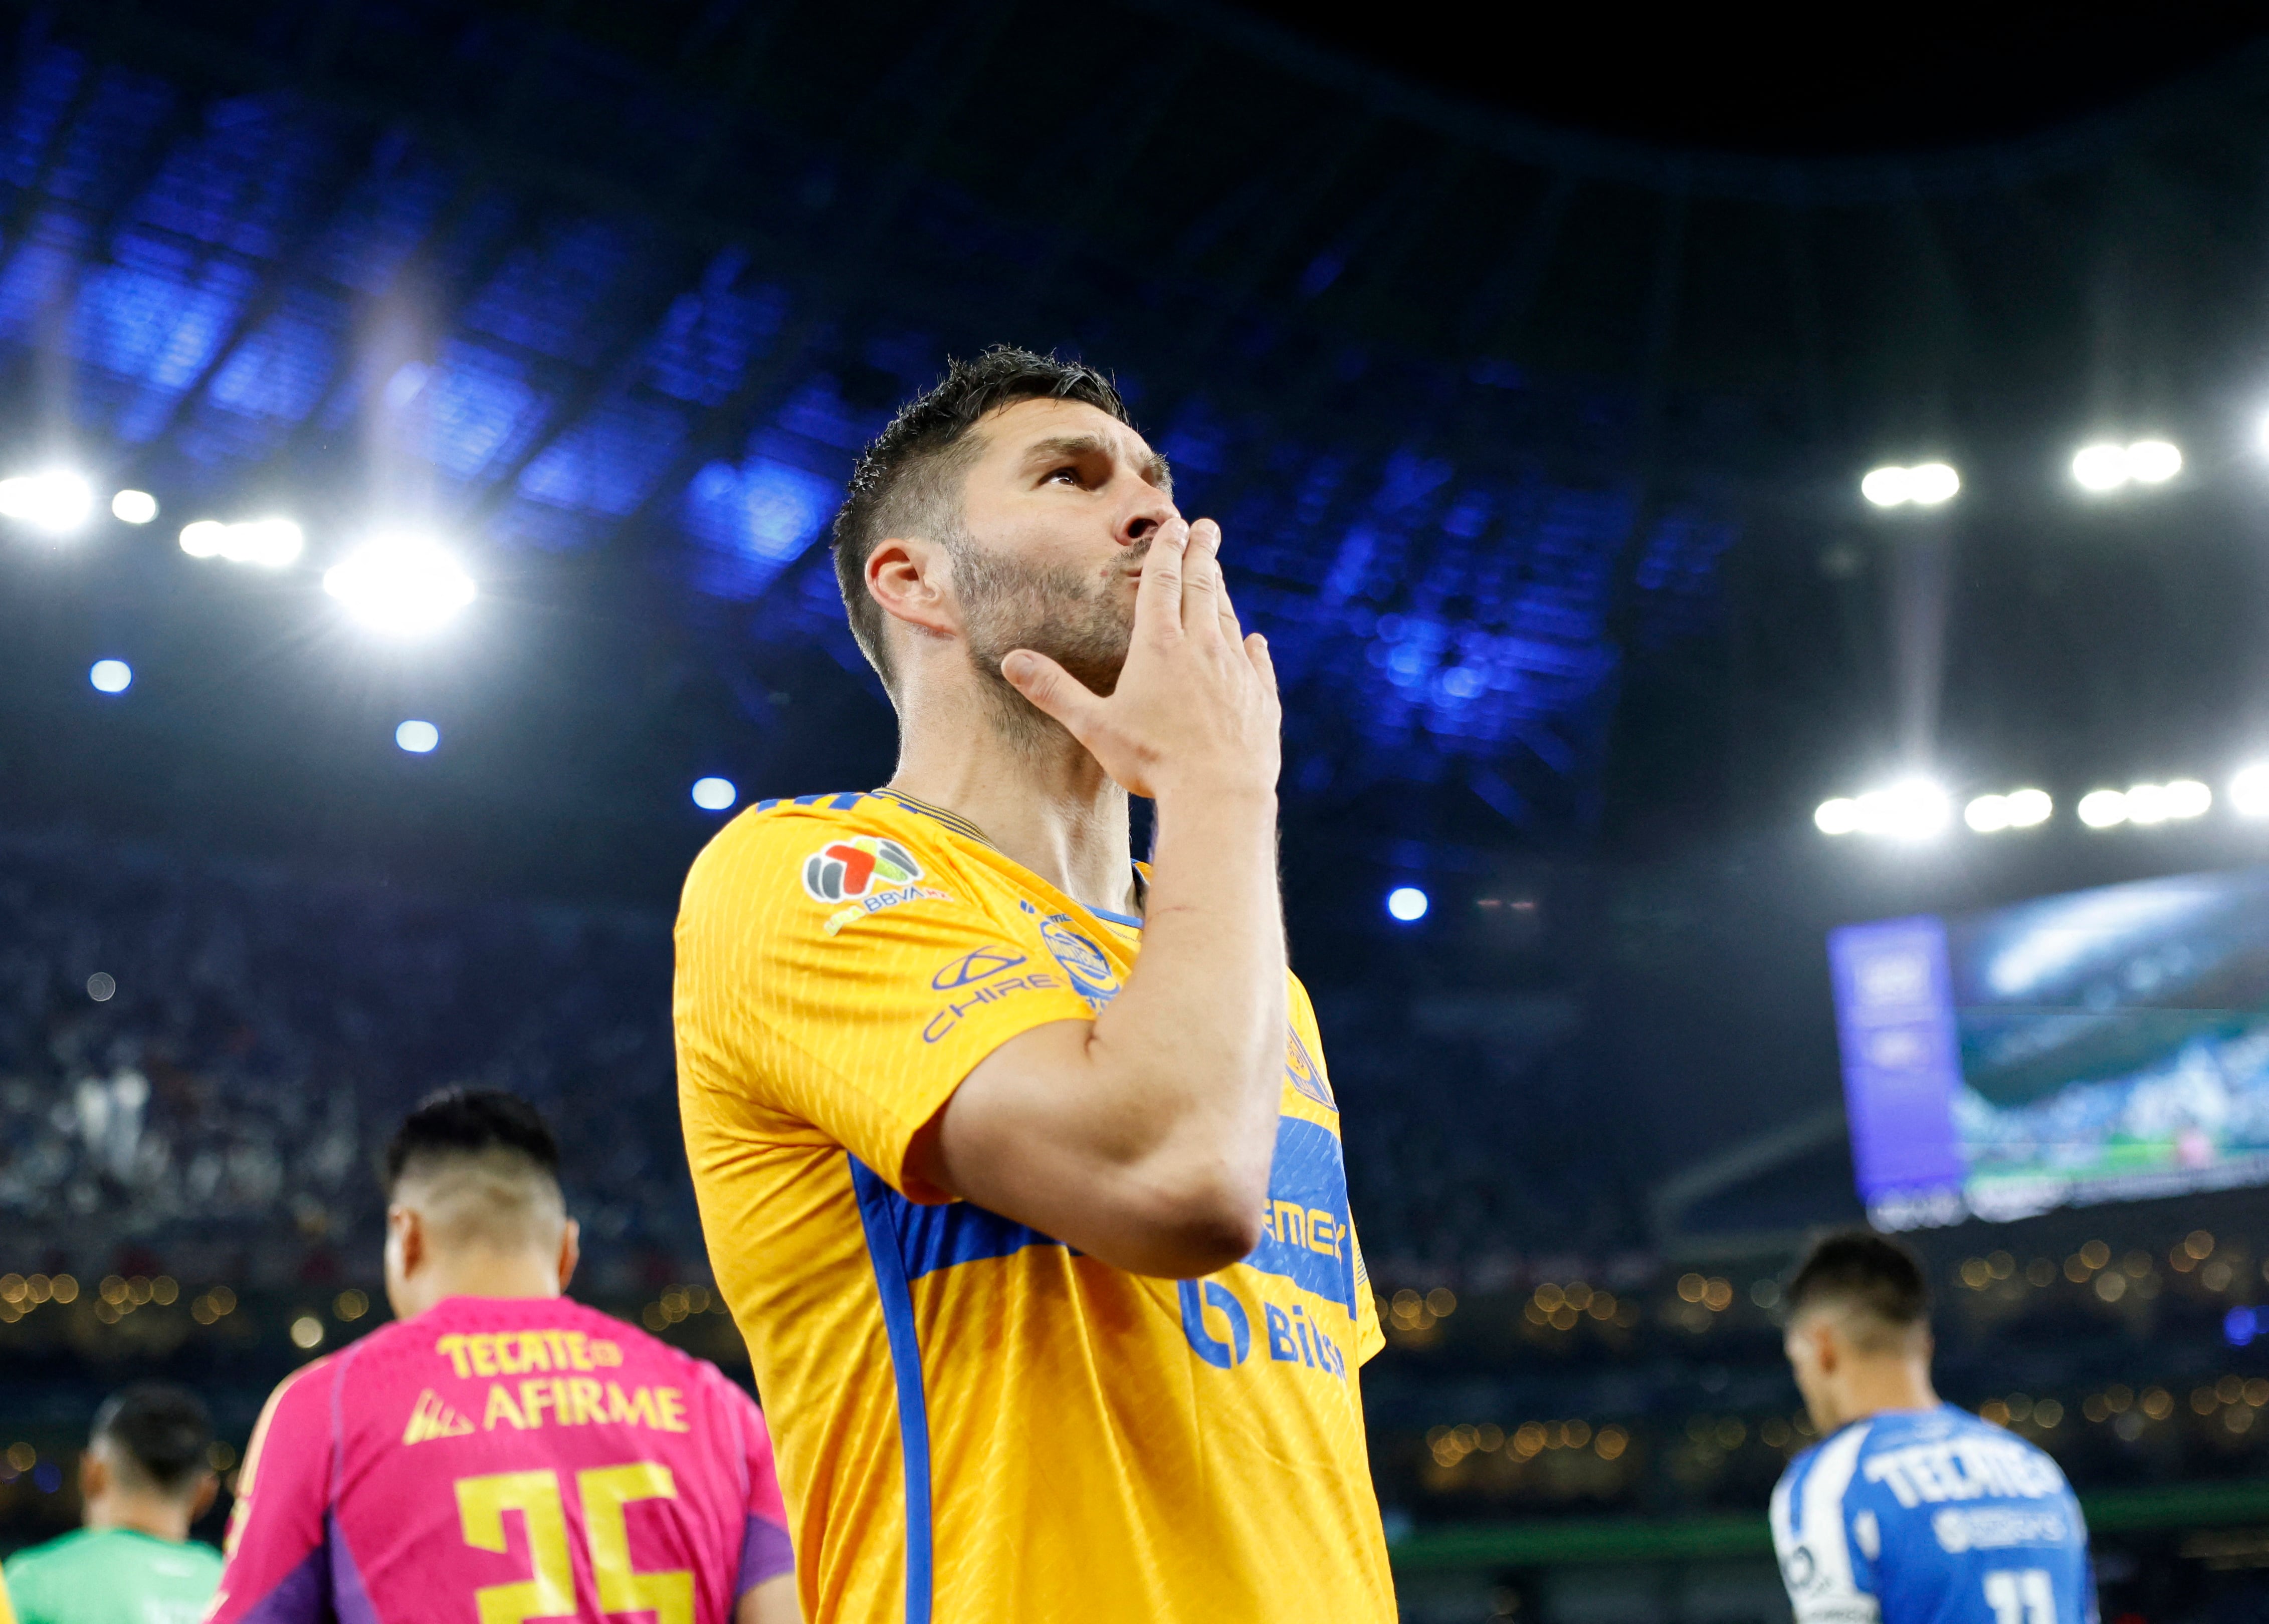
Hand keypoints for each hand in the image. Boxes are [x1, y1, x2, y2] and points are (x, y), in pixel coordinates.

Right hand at [1000, 518, 1279, 803]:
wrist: (1219, 795)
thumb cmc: (1152, 761)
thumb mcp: (1093, 726)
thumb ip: (1053, 690)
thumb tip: (1010, 661)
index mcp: (1160, 646)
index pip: (1162, 583)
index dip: (1166, 550)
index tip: (1174, 523)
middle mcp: (1203, 648)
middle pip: (1202, 587)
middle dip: (1201, 553)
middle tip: (1206, 527)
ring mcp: (1237, 671)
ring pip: (1228, 619)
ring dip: (1222, 592)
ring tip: (1218, 572)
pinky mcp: (1262, 699)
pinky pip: (1258, 663)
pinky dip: (1253, 647)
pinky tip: (1254, 639)